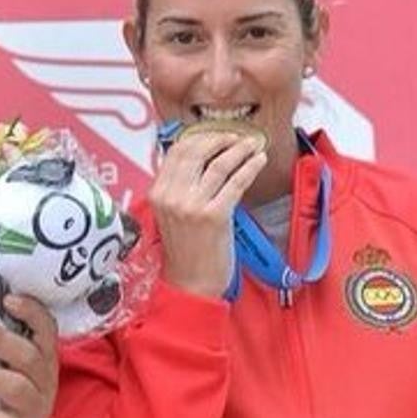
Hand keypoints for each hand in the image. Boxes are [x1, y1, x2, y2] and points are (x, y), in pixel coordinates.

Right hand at [148, 133, 266, 297]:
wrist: (191, 283)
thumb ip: (177, 186)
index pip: (176, 151)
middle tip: (236, 136)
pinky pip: (235, 182)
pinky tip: (258, 160)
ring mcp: (191, 206)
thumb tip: (199, 157)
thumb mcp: (170, 213)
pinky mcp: (214, 216)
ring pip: (218, 164)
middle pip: (196, 151)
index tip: (216, 134)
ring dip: (239, 149)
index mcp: (157, 192)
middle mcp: (171, 196)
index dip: (199, 136)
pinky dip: (249, 167)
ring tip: (252, 144)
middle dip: (220, 138)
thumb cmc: (185, 249)